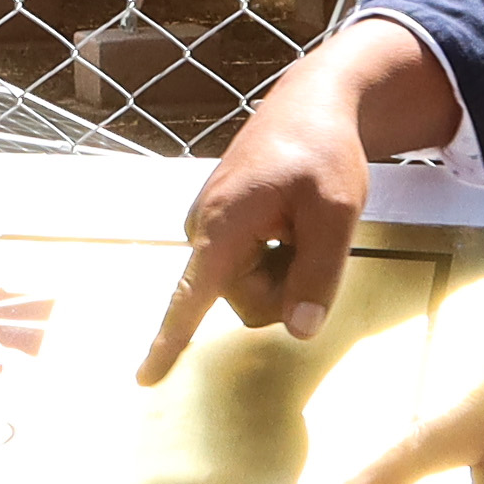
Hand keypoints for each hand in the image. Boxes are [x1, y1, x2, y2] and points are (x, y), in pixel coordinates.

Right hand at [152, 45, 376, 380]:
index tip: (145, 378)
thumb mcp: (337, 212)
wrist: (311, 106)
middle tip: (313, 237)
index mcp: (225, 225)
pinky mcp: (217, 229)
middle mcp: (204, 229)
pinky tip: (288, 224)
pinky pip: (244, 269)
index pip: (193, 295)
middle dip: (286, 288)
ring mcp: (208, 228)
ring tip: (299, 224)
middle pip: (247, 303)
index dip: (170, 340)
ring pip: (247, 289)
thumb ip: (320, 274)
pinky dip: (274, 258)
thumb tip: (299, 331)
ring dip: (283, 271)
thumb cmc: (323, 152)